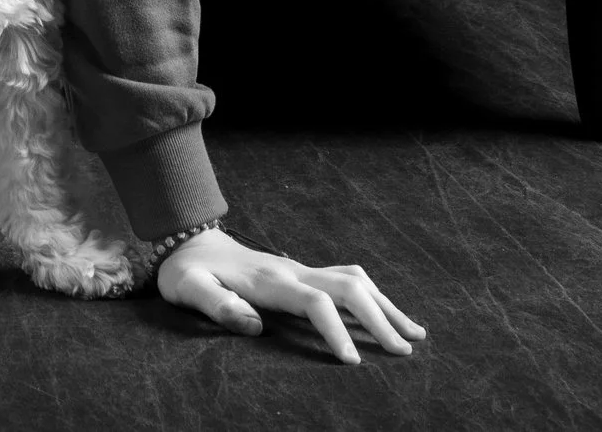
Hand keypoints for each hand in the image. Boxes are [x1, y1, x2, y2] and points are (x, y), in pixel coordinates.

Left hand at [155, 229, 425, 363]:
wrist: (188, 239)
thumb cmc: (186, 271)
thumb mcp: (189, 288)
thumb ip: (217, 305)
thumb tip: (252, 326)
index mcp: (269, 279)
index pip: (314, 302)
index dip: (336, 330)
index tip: (353, 361)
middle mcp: (293, 270)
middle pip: (349, 288)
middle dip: (380, 319)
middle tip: (404, 352)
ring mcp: (301, 268)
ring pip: (356, 281)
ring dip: (386, 306)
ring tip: (415, 335)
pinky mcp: (304, 273)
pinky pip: (348, 281)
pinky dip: (375, 297)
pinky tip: (388, 313)